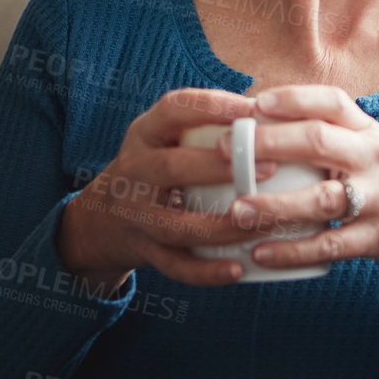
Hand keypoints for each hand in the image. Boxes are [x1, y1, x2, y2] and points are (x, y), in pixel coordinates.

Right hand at [55, 88, 283, 290]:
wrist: (101, 219)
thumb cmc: (156, 167)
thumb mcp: (165, 136)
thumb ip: (206, 125)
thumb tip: (277, 110)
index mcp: (145, 134)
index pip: (173, 109)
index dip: (212, 107)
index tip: (253, 109)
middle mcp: (135, 171)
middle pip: (172, 168)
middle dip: (220, 168)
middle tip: (271, 166)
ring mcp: (136, 214)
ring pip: (176, 225)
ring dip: (224, 226)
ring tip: (267, 222)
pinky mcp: (144, 250)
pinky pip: (174, 266)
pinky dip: (205, 272)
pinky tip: (237, 270)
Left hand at [224, 85, 378, 273]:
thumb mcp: (365, 147)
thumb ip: (326, 133)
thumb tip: (255, 118)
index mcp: (369, 131)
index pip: (333, 102)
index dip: (294, 99)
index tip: (256, 103)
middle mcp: (376, 158)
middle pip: (320, 142)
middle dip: (270, 144)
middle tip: (225, 152)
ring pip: (322, 199)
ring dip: (275, 205)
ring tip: (237, 210)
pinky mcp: (378, 237)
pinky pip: (330, 244)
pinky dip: (292, 250)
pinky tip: (260, 252)